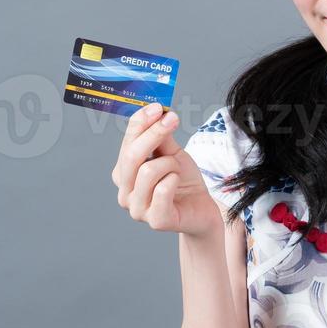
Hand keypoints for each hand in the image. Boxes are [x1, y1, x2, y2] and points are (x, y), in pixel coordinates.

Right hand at [111, 103, 222, 238]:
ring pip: (148, 171)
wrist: (203, 209)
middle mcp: (124, 193)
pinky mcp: (155, 220)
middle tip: (172, 119)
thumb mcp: (172, 153)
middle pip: (132, 156)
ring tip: (177, 170)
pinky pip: (163, 189)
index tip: (157, 106)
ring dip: (170, 164)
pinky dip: (175, 180)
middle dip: (153, 134)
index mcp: (123, 174)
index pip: (126, 143)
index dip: (140, 122)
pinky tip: (178, 183)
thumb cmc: (184, 181)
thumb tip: (156, 111)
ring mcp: (137, 210)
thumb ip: (160, 136)